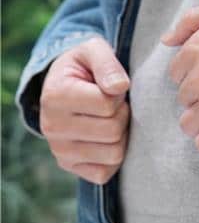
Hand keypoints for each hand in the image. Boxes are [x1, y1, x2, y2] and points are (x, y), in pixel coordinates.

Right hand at [39, 36, 130, 184]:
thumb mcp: (94, 50)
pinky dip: (114, 156)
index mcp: (55, 96)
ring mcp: (59, 150)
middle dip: (123, 113)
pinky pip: (105, 172)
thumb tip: (119, 87)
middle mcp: (51, 127)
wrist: (67, 83)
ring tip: (110, 118)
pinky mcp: (69, 166)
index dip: (119, 93)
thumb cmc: (85, 66)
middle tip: (115, 103)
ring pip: (113, 153)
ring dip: (122, 134)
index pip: (107, 105)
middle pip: (112, 130)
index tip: (111, 86)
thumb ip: (107, 63)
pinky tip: (107, 137)